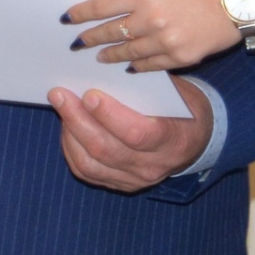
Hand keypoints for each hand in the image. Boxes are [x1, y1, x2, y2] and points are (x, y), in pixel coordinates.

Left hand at [48, 80, 213, 192]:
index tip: (90, 94)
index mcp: (172, 141)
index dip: (110, 115)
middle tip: (60, 93)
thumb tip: (101, 71)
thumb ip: (142, 86)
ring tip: (60, 105)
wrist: (195, 140)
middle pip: (106, 149)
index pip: (137, 134)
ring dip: (70, 132)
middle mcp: (152, 166)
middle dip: (78, 119)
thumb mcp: (173, 93)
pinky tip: (67, 126)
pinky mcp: (119, 184)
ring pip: (91, 163)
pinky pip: (86, 171)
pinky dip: (71, 148)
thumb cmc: (182, 107)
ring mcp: (134, 179)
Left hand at [65, 0, 238, 71]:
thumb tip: (118, 7)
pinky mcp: (181, 57)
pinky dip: (138, 66)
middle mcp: (150, 18)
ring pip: (128, 52)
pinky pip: (151, 65)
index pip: (102, 6)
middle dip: (91, 38)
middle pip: (111, 32)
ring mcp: (165, 40)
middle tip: (77, 44)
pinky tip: (129, 67)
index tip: (68, 18)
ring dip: (111, 55)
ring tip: (99, 56)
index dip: (82, 13)